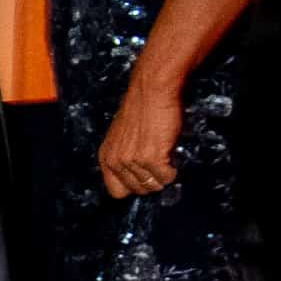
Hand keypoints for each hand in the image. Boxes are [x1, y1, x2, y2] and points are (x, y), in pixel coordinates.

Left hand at [100, 75, 184, 196]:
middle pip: (138, 190)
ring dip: (163, 173)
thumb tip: (140, 179)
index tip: (145, 175)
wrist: (152, 89)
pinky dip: (173, 170)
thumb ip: (125, 156)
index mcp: (107, 157)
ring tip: (165, 154)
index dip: (134, 186)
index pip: (116, 191)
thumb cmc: (142, 109)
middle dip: (152, 180)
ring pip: (154, 185)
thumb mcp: (123, 136)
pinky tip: (171, 153)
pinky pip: (167, 177)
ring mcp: (133, 161)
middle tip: (160, 162)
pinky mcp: (151, 158)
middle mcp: (116, 161)